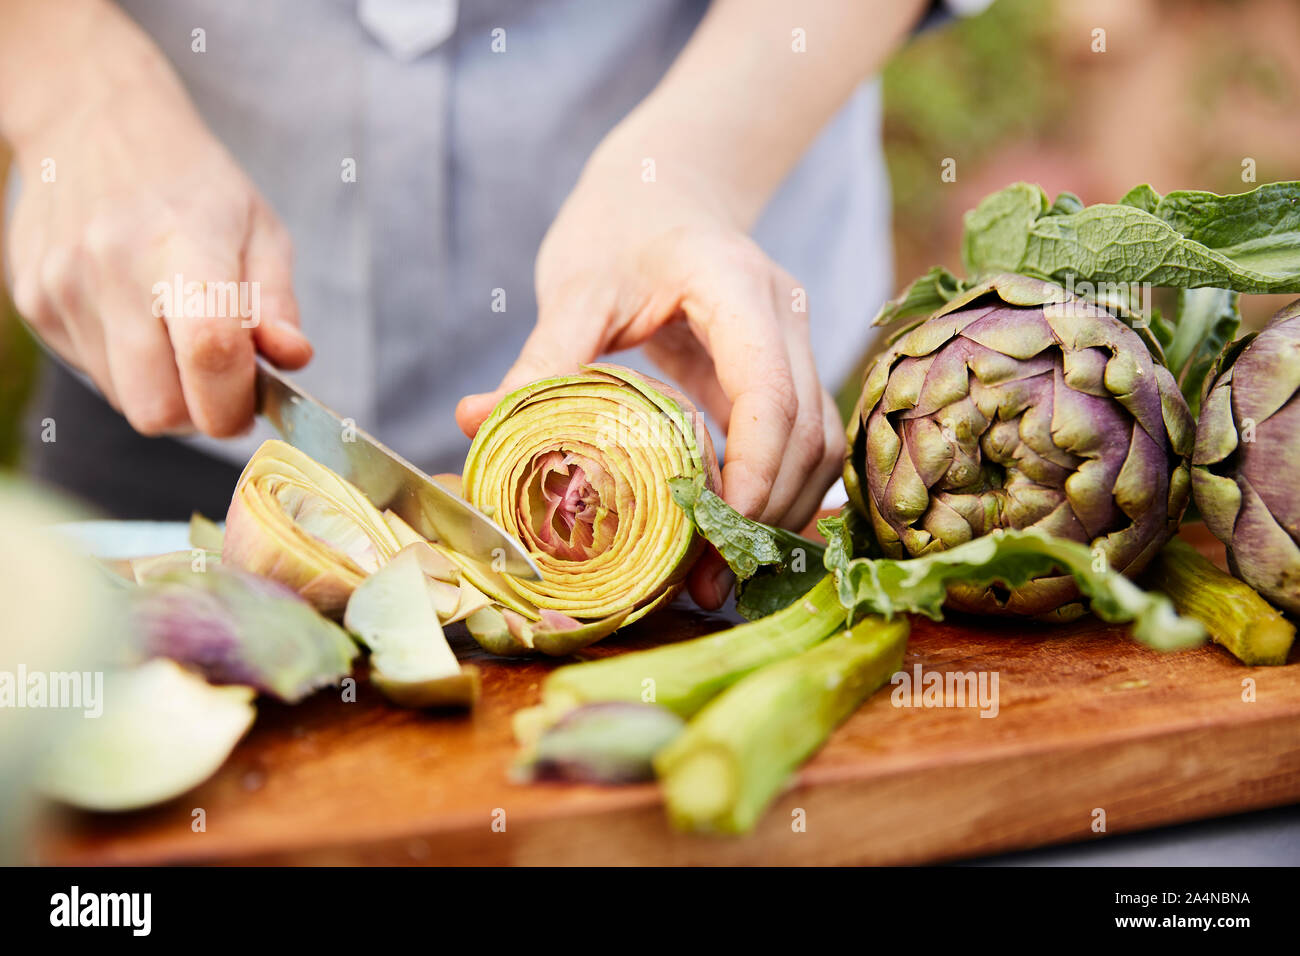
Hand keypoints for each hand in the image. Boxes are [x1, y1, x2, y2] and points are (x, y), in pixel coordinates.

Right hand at [5, 50, 309, 436]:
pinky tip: (137, 315)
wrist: (94, 121)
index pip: (209, 354)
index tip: (251, 404)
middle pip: (157, 408)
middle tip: (219, 382)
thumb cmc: (194, 184)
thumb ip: (277, 304)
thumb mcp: (260, 229)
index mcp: (182, 246)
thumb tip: (292, 358)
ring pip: (123, 400)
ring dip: (162, 389)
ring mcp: (62, 288)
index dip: (236, 403)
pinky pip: (92, 373)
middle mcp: (111, 270)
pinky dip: (126, 366)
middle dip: (198, 413)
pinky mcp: (33, 302)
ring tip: (176, 333)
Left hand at [456, 139, 844, 607]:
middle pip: (807, 430)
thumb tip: (476, 420)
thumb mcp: (576, 286)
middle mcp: (783, 314)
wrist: (667, 186)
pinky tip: (735, 539)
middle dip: (766, 512)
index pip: (770, 387)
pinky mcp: (784, 372)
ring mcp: (793, 343)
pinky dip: (776, 495)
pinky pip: (800, 442)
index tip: (717, 530)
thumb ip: (542, 356)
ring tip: (717, 576)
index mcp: (735, 285)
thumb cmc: (619, 226)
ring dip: (778, 514)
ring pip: (817, 444)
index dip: (755, 467)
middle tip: (709, 579)